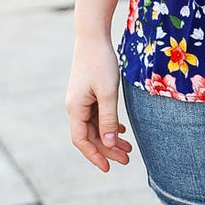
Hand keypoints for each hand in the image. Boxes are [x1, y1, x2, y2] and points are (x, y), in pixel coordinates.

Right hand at [66, 37, 132, 171]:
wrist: (93, 36)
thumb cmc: (101, 63)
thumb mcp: (108, 92)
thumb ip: (108, 118)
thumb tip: (109, 143)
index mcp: (76, 109)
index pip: (82, 140)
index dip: (94, 156)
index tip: (108, 168)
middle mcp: (75, 107)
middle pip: (90, 136)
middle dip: (107, 149)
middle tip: (127, 159)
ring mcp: (81, 100)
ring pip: (95, 126)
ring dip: (110, 138)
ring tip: (128, 148)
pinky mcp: (88, 93)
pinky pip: (97, 115)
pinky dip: (109, 124)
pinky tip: (121, 130)